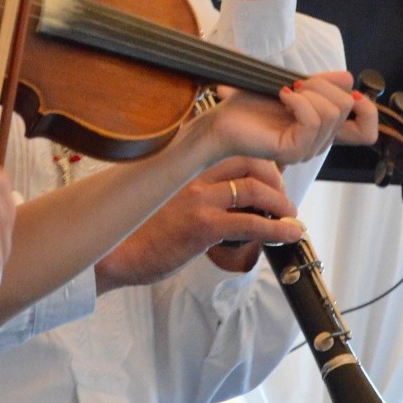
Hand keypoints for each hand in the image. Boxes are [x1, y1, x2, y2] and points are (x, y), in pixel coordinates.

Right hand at [95, 155, 300, 289]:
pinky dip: (278, 228)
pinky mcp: (203, 226)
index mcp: (181, 165)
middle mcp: (190, 174)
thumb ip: (189, 192)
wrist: (112, 254)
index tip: (269, 178)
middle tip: (283, 199)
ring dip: (282, 203)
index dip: (258, 162)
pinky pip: (252, 223)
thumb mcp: (162, 200)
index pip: (230, 148)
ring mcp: (198, 198)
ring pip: (256, 189)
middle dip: (275, 179)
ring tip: (290, 218)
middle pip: (249, 162)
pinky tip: (289, 234)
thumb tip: (223, 202)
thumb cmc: (135, 233)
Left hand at [211, 71, 376, 165]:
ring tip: (286, 91)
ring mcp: (306, 149)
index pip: (368, 132)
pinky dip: (299, 101)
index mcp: (322, 130)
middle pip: (349, 106)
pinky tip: (282, 96)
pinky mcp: (292, 150)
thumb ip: (321, 84)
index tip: (343, 92)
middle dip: (324, 85)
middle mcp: (318, 142)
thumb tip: (349, 78)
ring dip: (309, 92)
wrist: (220, 120)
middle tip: (297, 84)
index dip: (368, 110)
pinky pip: (313, 119)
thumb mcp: (292, 87)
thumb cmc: (249, 105)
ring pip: (333, 111)